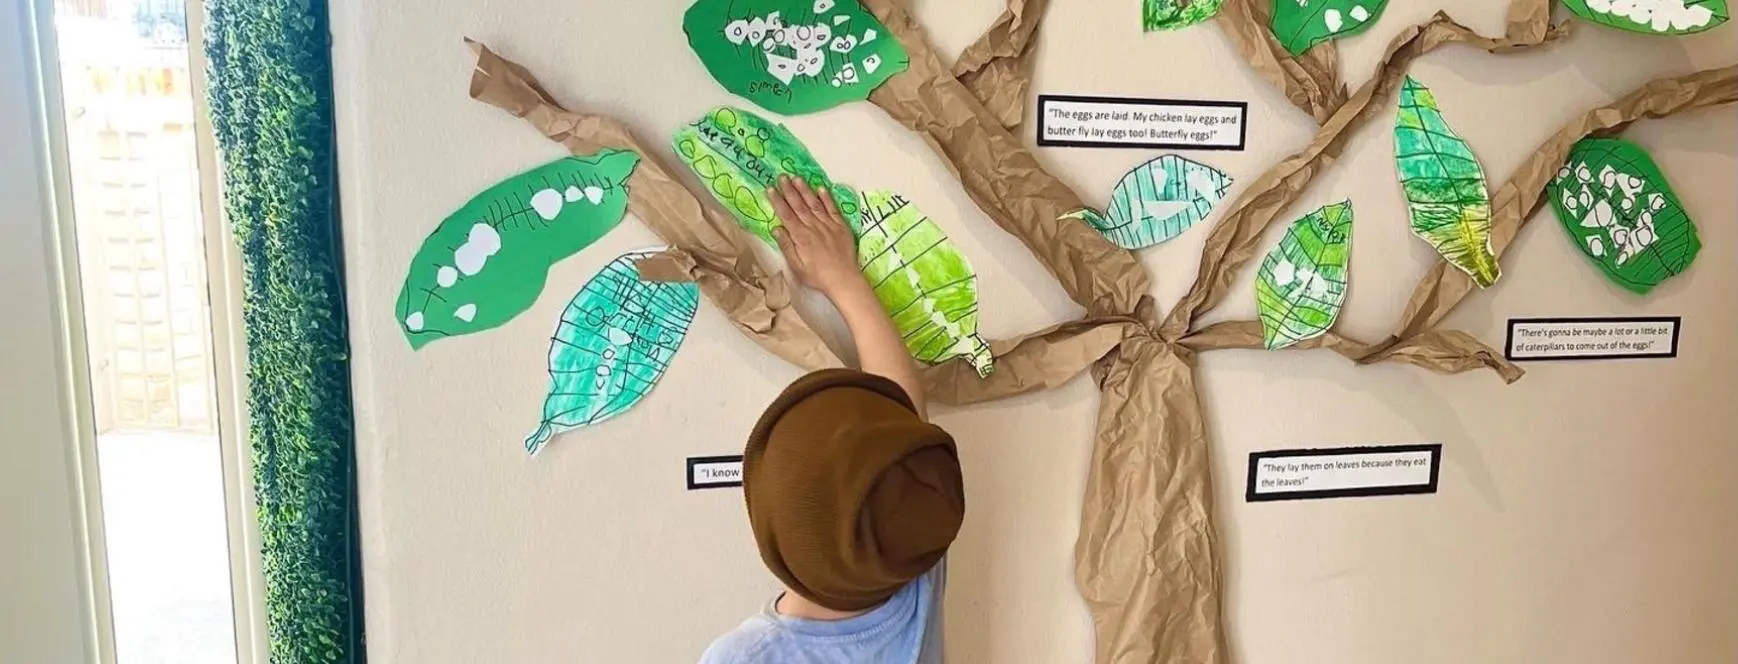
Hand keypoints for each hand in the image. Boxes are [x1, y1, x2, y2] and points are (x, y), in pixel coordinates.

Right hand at [768, 176, 864, 296]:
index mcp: (801, 237)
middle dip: (789, 190)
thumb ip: (786, 247)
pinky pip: (832, 209)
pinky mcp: (841, 226)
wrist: (844, 279)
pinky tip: (821, 188)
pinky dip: (827, 198)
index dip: (778, 201)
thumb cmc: (817, 276)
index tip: (771, 188)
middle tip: (782, 176)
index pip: (786, 215)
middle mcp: (813, 227)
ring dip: (805, 190)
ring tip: (797, 178)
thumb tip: (776, 229)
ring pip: (814, 204)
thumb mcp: (796, 267)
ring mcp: (828, 225)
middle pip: (799, 205)